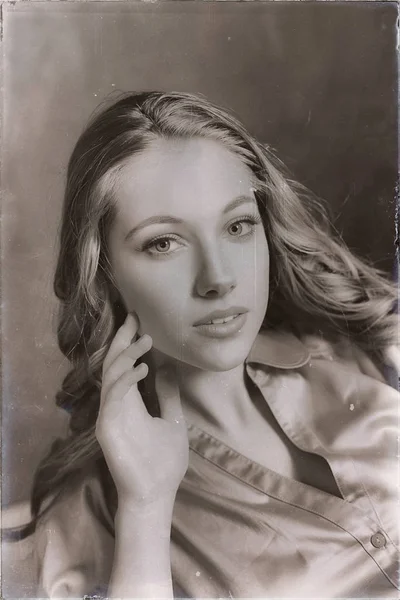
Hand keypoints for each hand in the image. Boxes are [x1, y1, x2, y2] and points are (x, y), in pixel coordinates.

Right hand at [96, 313, 188, 506]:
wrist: (155, 495)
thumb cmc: (164, 462)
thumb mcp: (172, 420)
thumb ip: (167, 395)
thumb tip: (167, 367)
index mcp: (130, 402)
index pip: (125, 365)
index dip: (129, 342)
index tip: (139, 321)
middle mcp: (116, 404)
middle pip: (114, 364)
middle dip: (122, 339)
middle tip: (134, 316)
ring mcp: (110, 415)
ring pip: (111, 375)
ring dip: (127, 355)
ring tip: (146, 339)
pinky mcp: (108, 427)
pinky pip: (114, 396)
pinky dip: (126, 379)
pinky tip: (143, 368)